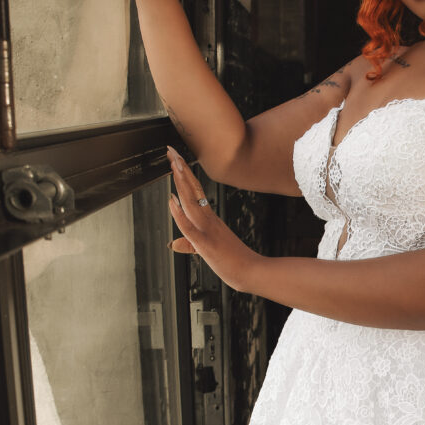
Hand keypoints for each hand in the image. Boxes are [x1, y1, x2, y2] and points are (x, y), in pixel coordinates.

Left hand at [167, 147, 262, 290]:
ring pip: (191, 203)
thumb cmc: (234, 262)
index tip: (177, 160)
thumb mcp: (207, 252)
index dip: (185, 176)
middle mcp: (209, 220)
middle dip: (180, 171)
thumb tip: (174, 244)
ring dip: (181, 184)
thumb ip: (190, 245)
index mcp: (211, 219)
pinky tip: (172, 201)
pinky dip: (179, 214)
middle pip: (192, 191)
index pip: (195, 192)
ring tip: (174, 165)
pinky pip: (190, 227)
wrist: (253, 273)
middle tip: (171, 152)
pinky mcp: (206, 245)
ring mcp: (208, 231)